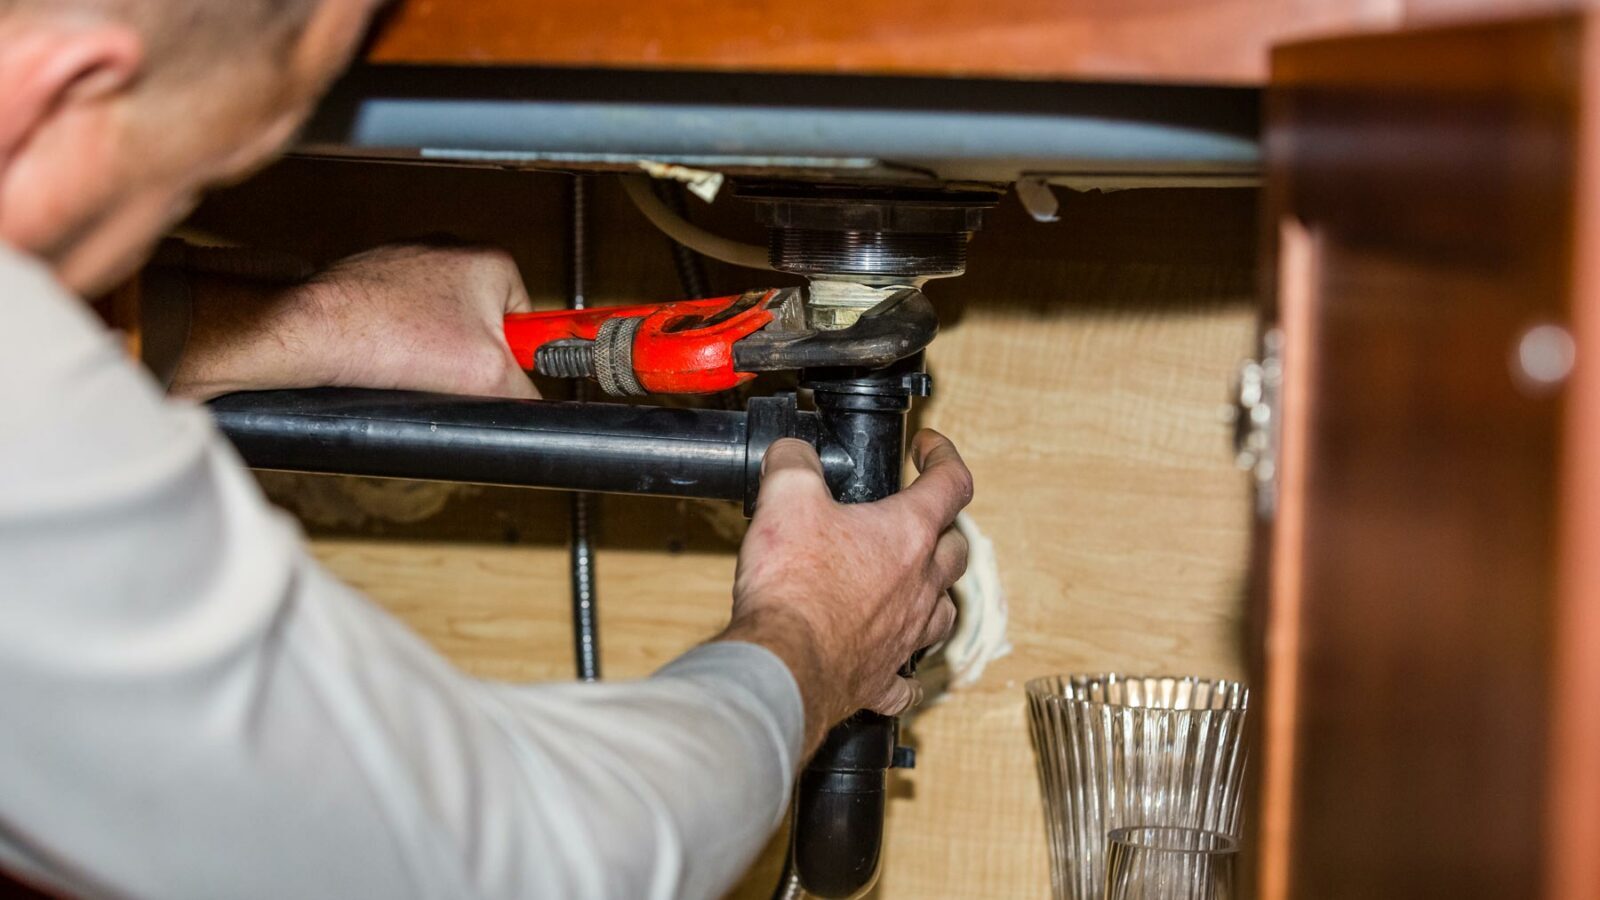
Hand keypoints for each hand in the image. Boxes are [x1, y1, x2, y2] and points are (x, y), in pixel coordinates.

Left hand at [170, 243, 537, 400]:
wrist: (309, 333)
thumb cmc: (389, 338)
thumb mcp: (486, 379)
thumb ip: (526, 394)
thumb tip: (534, 409)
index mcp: (493, 261)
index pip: (529, 323)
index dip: (512, 360)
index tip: (492, 376)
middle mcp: (452, 250)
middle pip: (484, 327)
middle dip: (469, 359)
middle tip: (448, 377)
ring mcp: (409, 262)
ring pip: (442, 328)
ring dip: (431, 354)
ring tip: (410, 368)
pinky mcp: (374, 279)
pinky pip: (405, 324)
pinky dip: (399, 346)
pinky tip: (385, 359)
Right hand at [720, 430, 972, 755]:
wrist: (784, 664)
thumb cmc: (794, 584)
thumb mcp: (786, 497)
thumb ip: (795, 463)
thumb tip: (794, 452)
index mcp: (907, 534)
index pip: (951, 483)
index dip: (944, 456)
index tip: (928, 448)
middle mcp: (920, 585)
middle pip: (957, 550)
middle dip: (943, 526)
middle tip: (918, 516)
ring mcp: (906, 635)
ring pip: (944, 611)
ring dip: (935, 593)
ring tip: (916, 585)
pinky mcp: (882, 679)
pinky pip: (906, 681)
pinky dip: (904, 671)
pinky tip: (893, 667)